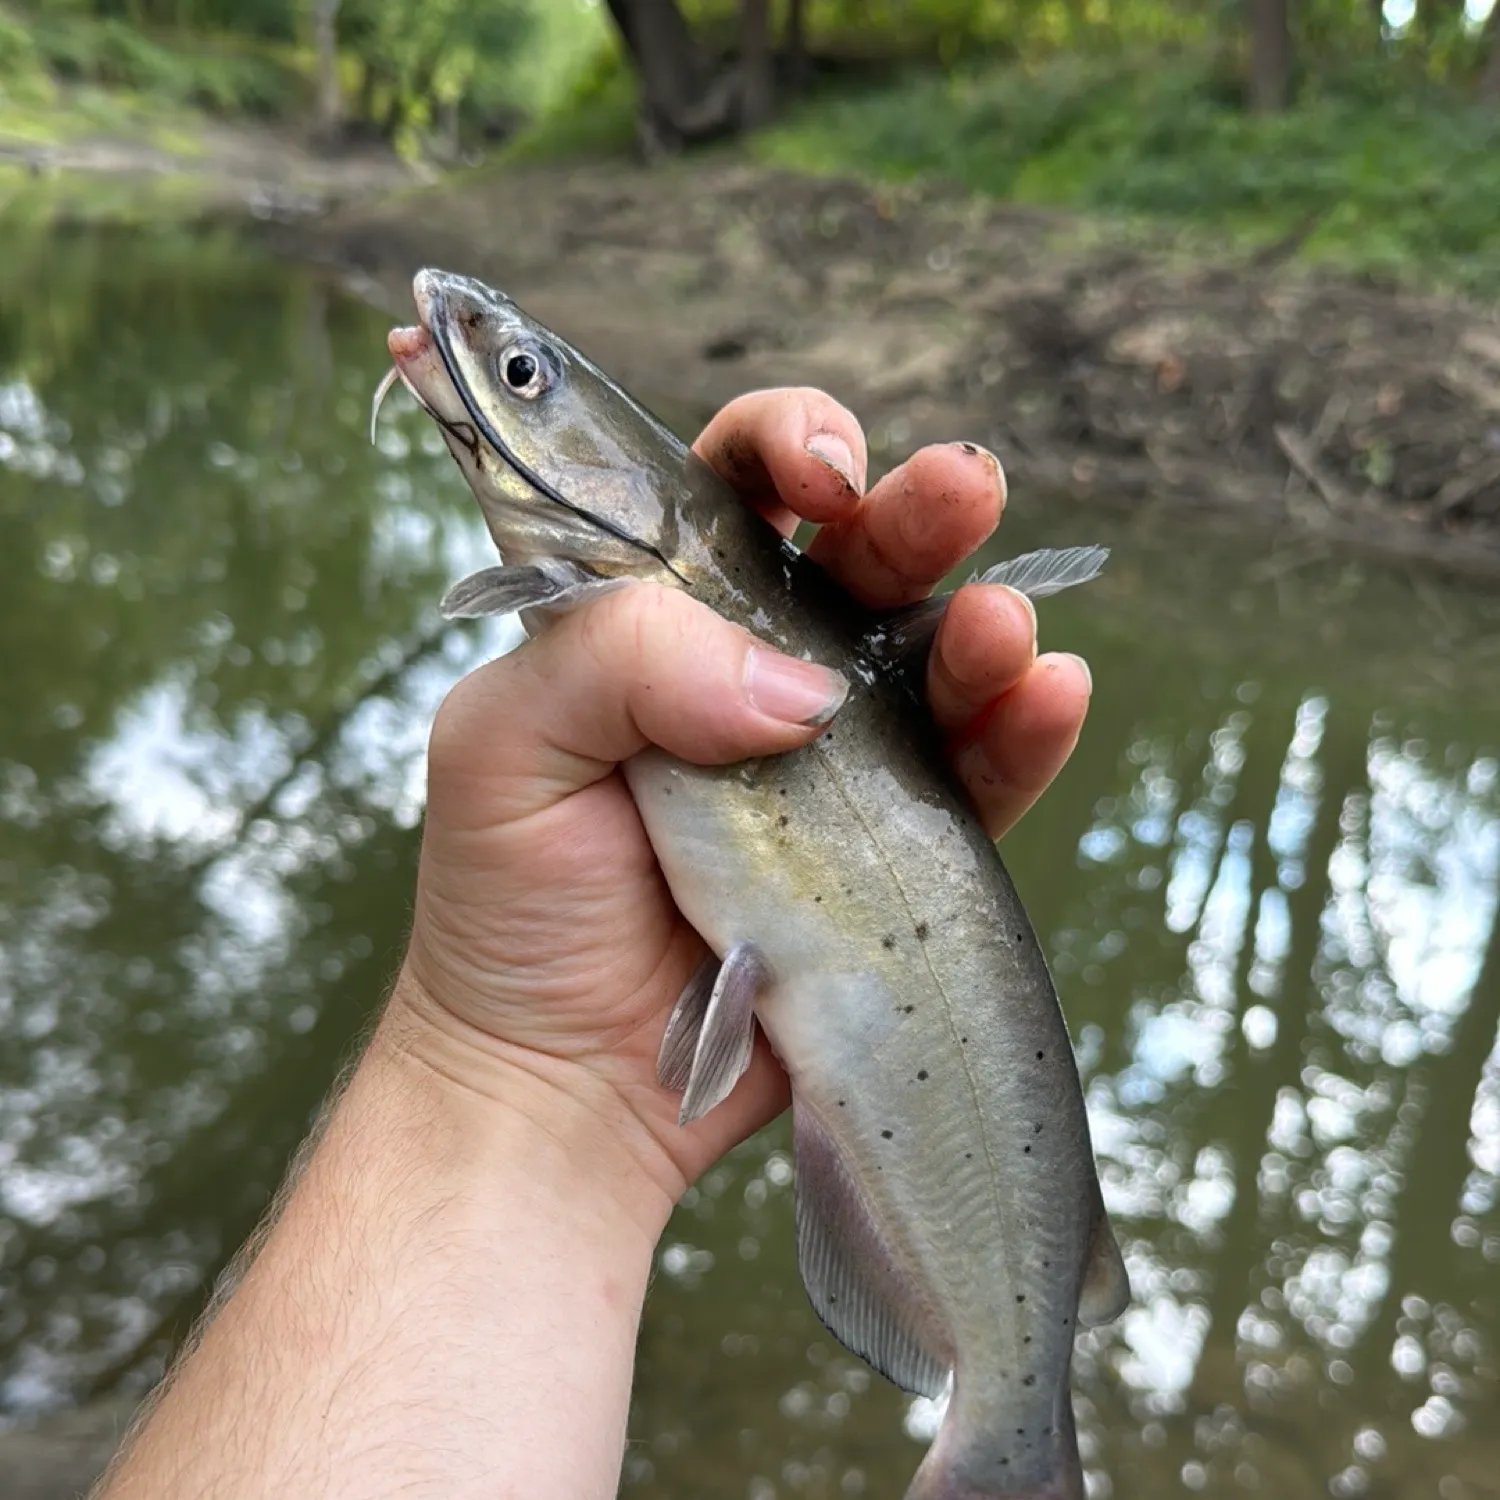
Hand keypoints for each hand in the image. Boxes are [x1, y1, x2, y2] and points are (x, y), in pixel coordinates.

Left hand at [392, 389, 1092, 1230]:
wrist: (560, 1083)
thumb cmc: (509, 905)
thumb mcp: (509, 746)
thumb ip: (623, 659)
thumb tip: (803, 689)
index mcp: (655, 618)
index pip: (733, 487)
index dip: (788, 448)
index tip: (823, 473)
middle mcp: (754, 673)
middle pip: (858, 557)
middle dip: (916, 512)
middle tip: (958, 490)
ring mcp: (835, 764)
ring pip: (934, 660)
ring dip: (984, 624)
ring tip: (1003, 628)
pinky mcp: (894, 854)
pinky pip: (978, 780)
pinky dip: (1023, 735)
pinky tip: (1048, 694)